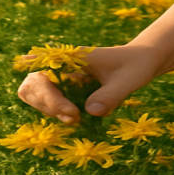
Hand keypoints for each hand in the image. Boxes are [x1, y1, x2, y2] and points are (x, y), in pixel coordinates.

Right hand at [16, 45, 166, 123]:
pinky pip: (47, 102)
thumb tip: (89, 111)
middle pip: (31, 84)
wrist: (142, 61)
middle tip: (74, 116)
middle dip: (47, 103)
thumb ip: (111, 95)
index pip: (39, 63)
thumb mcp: (128, 80)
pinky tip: (76, 118)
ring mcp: (61, 77)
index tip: (66, 104)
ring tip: (76, 118)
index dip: (40, 84)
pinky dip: (55, 112)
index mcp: (72, 56)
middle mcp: (61, 65)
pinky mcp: (65, 89)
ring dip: (49, 109)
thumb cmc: (135, 66)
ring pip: (34, 94)